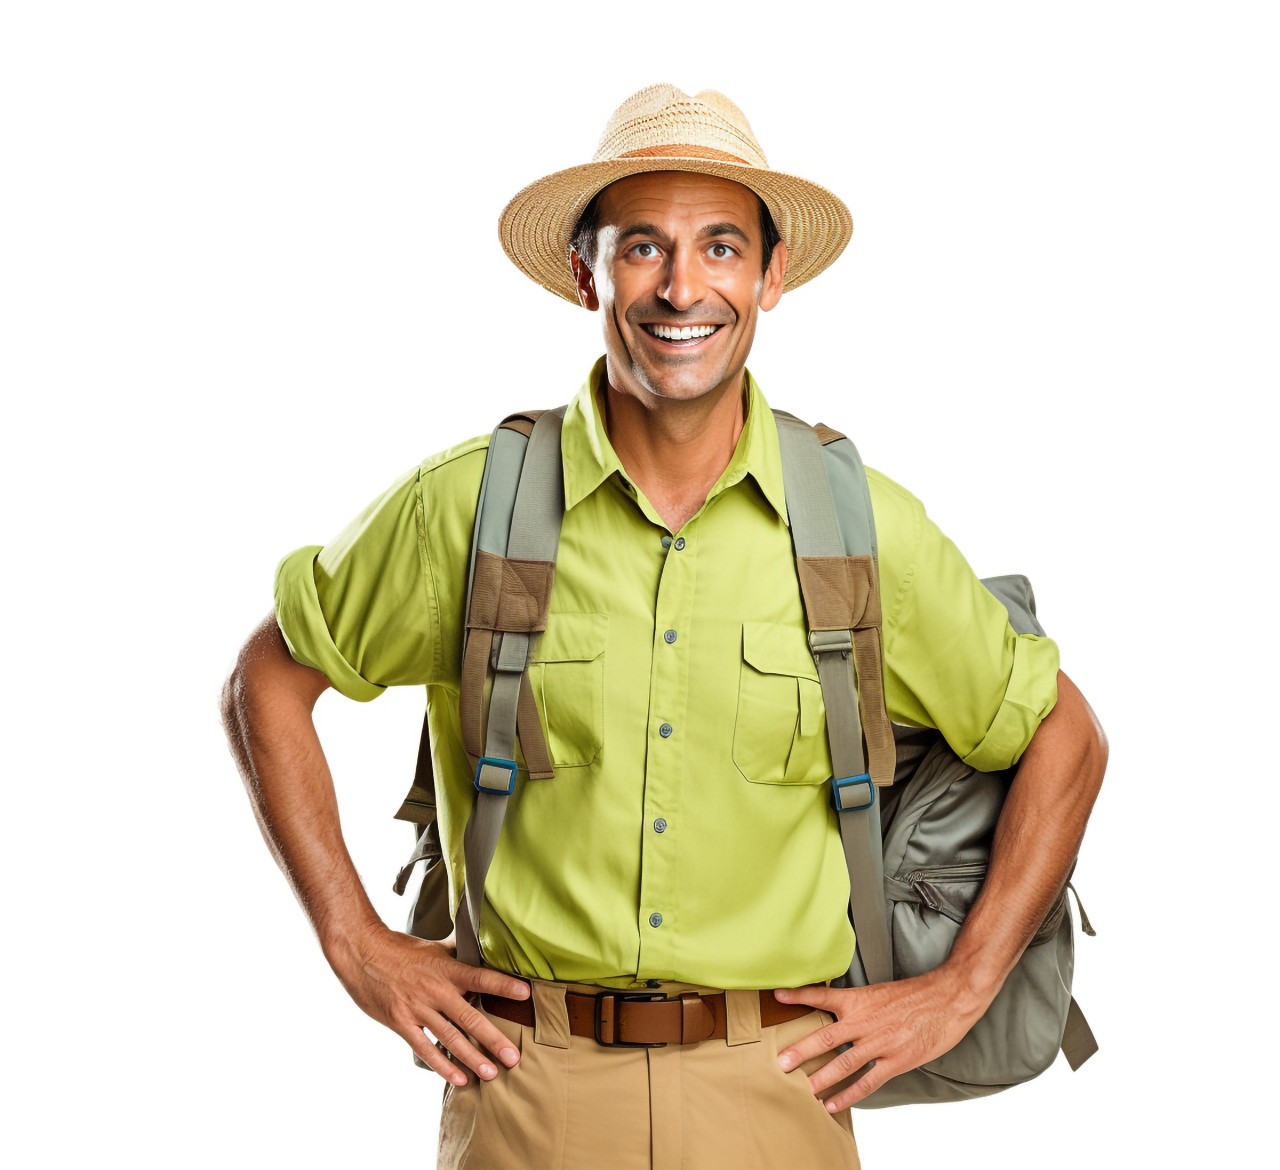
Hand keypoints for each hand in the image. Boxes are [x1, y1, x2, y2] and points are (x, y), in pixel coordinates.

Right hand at [326, 924, 529, 1085]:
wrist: (362, 953)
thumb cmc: (399, 949)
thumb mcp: (433, 947)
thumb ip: (457, 952)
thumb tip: (480, 946)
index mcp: (446, 969)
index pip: (480, 977)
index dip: (502, 985)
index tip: (525, 993)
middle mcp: (435, 990)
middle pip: (470, 1017)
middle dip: (493, 1039)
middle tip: (514, 1057)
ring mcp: (418, 1009)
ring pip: (450, 1038)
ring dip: (472, 1058)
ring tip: (492, 1073)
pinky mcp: (401, 1023)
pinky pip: (425, 1048)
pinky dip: (443, 1065)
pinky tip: (460, 1078)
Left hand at [774, 967, 989, 1109]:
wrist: (947, 999)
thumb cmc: (915, 995)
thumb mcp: (880, 992)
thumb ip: (858, 1004)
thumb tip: (837, 1011)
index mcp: (860, 1000)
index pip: (823, 996)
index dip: (799, 995)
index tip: (777, 996)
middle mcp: (865, 1021)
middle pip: (826, 1036)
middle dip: (801, 1050)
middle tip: (780, 1062)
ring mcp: (880, 1043)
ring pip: (843, 1063)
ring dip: (821, 1077)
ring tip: (802, 1089)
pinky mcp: (895, 1061)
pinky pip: (867, 1081)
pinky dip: (848, 1094)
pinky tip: (832, 1104)